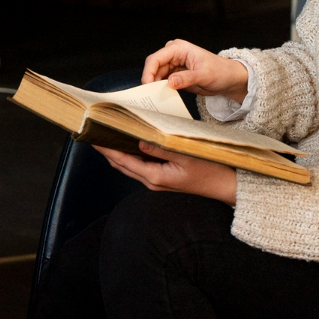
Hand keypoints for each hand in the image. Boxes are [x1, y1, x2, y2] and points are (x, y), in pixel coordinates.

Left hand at [94, 142, 237, 204]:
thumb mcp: (186, 155)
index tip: (92, 136)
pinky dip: (130, 154)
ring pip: (129, 164)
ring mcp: (156, 181)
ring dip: (116, 151)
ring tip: (106, 134)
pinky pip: (139, 165)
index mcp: (154, 176)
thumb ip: (161, 148)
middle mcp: (151, 181)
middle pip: (121, 163)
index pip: (122, 160)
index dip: (105, 148)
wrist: (227, 186)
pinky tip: (128, 141)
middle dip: (106, 149)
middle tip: (94, 132)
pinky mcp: (162, 178)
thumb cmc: (211, 170)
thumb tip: (139, 140)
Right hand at [142, 39, 247, 103]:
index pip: (156, 58)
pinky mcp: (175, 74)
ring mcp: (174, 64)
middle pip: (154, 66)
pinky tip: (162, 95)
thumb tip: (170, 81)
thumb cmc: (221, 72)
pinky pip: (163, 80)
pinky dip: (161, 88)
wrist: (229, 79)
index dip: (149, 72)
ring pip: (156, 74)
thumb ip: (186, 78)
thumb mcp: (204, 76)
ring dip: (155, 85)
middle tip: (150, 94)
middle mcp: (174, 54)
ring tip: (156, 96)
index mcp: (179, 48)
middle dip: (150, 80)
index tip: (147, 86)